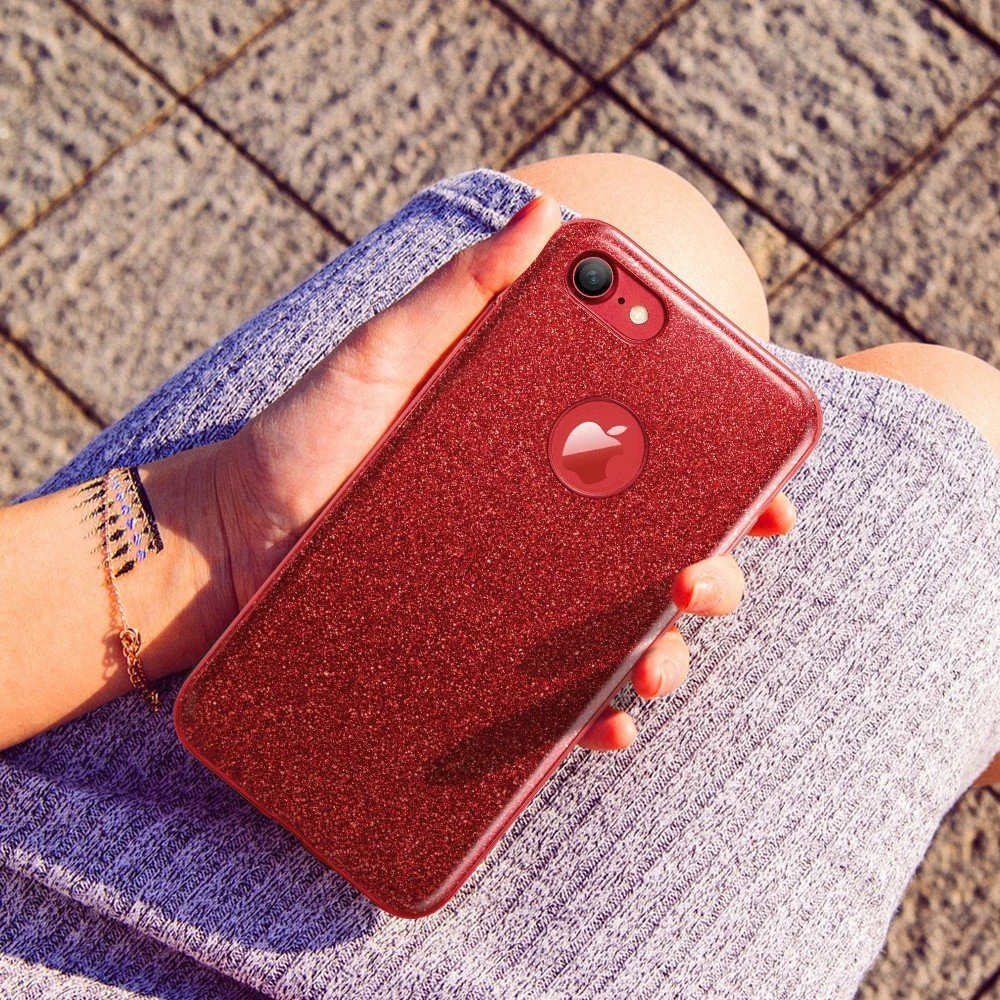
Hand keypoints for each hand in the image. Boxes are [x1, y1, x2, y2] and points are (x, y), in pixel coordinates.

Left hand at [208, 195, 795, 752]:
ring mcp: (515, 602)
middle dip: (713, 573)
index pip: (657, 468)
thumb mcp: (381, 356)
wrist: (229, 541)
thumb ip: (461, 293)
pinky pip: (554, 699)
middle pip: (661, 556)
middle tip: (697, 575)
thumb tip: (545, 214)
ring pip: (623, 634)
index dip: (729, 482)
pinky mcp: (478, 663)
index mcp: (541, 456)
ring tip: (653, 662)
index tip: (768, 495)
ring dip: (667, 655)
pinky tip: (604, 723)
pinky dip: (594, 717)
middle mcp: (543, 532)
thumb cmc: (303, 441)